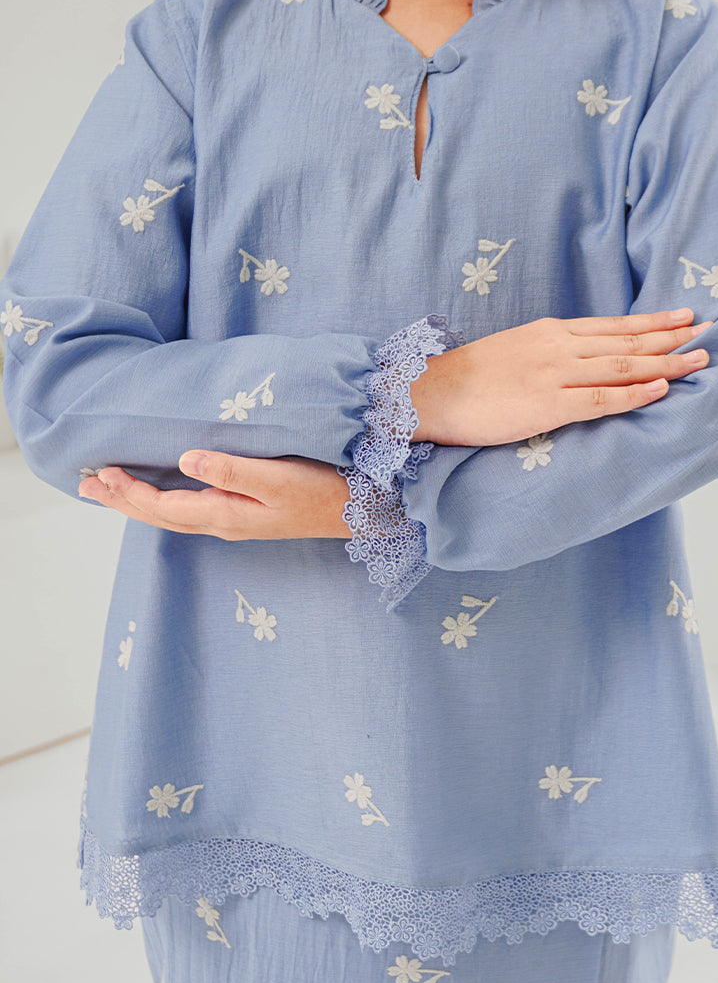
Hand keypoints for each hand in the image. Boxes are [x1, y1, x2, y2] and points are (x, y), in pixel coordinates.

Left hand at [77, 453, 352, 538]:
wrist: (365, 509)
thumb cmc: (325, 489)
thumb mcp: (278, 478)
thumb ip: (232, 469)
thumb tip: (185, 460)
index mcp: (225, 515)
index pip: (162, 507)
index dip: (128, 492)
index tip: (99, 474)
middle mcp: (225, 523)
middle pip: (161, 516)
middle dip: (123, 501)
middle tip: (87, 486)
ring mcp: (236, 521)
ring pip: (174, 515)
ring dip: (140, 502)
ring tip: (112, 489)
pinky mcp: (248, 513)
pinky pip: (191, 510)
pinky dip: (166, 500)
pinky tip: (165, 490)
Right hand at [410, 308, 713, 445]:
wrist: (431, 391)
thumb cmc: (468, 377)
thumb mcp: (514, 350)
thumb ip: (548, 352)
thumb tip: (579, 361)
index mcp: (550, 332)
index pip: (613, 326)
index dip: (653, 323)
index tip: (684, 317)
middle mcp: (558, 347)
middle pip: (626, 341)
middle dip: (671, 338)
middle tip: (710, 332)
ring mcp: (554, 374)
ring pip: (622, 366)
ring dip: (666, 362)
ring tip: (700, 359)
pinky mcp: (547, 405)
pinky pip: (601, 399)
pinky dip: (634, 393)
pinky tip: (661, 389)